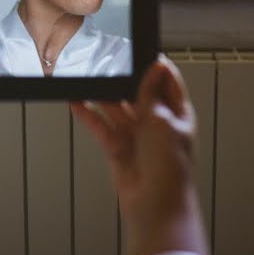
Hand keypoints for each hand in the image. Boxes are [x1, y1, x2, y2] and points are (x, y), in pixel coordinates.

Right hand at [71, 57, 208, 254]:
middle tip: (106, 61)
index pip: (167, 80)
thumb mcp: (162, 121)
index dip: (154, 65)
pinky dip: (89, 115)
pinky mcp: (118, 148)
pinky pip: (102, 126)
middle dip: (123, 80)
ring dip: (102, 96)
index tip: (138, 49)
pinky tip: (76, 102)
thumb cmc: (170, 168)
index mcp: (177, 113)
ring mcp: (137, 135)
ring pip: (116, 108)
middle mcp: (157, 122)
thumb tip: (155, 67)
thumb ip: (152, 93)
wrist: (156, 205)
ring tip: (85, 78)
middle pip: (137, 93)